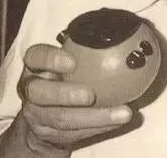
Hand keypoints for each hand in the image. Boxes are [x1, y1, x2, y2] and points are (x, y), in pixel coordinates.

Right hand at [17, 44, 132, 153]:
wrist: (45, 112)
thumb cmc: (67, 75)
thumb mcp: (71, 58)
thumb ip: (89, 48)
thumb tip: (135, 33)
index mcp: (36, 65)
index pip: (36, 56)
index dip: (51, 59)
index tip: (72, 62)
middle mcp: (31, 89)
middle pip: (39, 93)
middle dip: (64, 95)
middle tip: (90, 95)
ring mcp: (36, 114)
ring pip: (61, 119)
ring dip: (95, 117)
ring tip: (122, 113)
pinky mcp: (48, 133)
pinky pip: (74, 133)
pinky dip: (100, 127)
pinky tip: (119, 120)